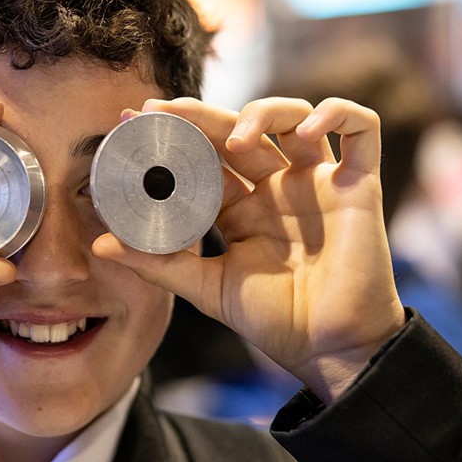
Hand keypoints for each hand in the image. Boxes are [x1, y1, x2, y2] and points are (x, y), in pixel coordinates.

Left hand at [93, 97, 405, 401]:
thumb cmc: (275, 321)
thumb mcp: (207, 288)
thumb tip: (101, 245)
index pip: (205, 156)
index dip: (175, 133)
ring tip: (239, 137)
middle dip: (200, 114)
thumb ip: (159, 263)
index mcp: (241, 207)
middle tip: (163, 111)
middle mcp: (277, 186)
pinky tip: (309, 130)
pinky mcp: (360, 185)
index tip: (135, 120)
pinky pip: (360, 131)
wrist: (329, 349)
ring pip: (293, 116)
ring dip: (264, 112)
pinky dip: (338, 114)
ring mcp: (318, 181)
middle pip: (240, 129)